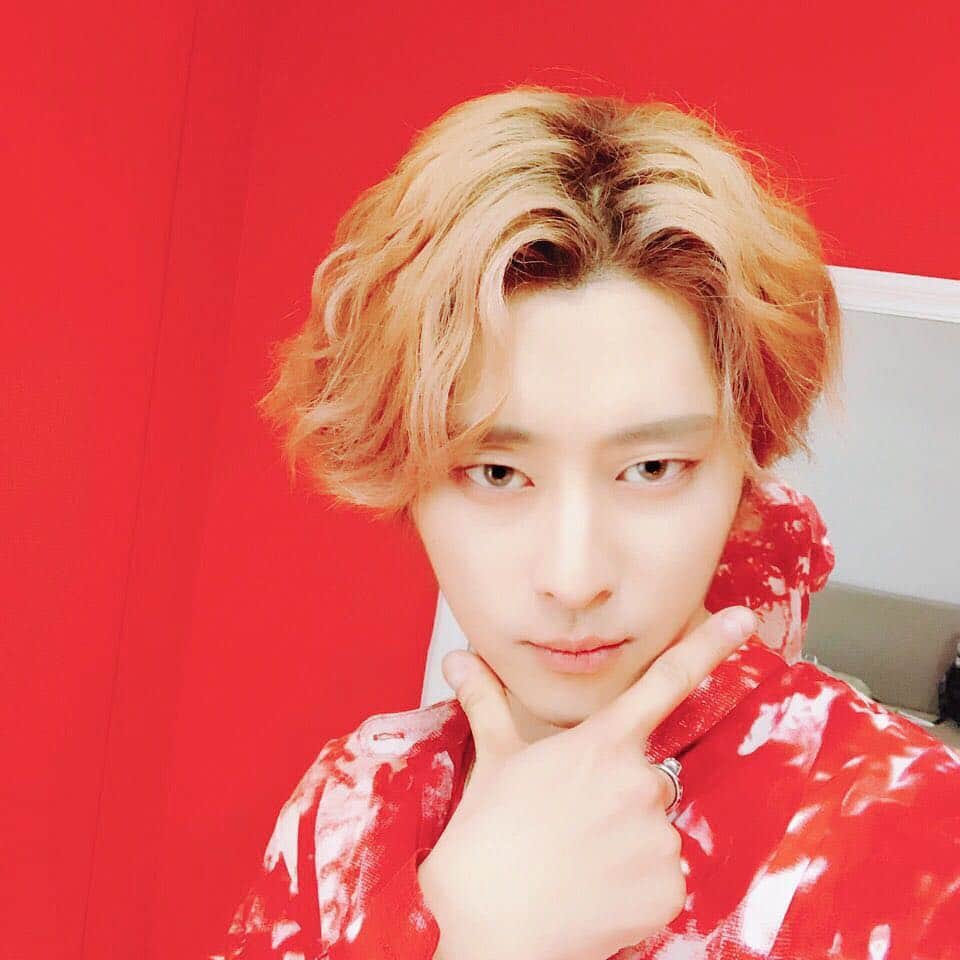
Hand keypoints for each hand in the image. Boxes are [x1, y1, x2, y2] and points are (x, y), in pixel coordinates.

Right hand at [416, 605, 757, 959]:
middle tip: (573, 825)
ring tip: (578, 863)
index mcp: (600, 744)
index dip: (709, 646)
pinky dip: (638, 886)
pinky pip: (665, 878)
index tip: (743, 620)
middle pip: (651, 778)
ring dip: (629, 844)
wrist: (484, 927)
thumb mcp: (493, 761)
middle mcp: (639, 782)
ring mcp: (658, 836)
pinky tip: (596, 893)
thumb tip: (458, 661)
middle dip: (620, 797)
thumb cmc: (485, 839)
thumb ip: (488, 702)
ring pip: (656, 830)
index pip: (664, 683)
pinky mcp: (669, 888)